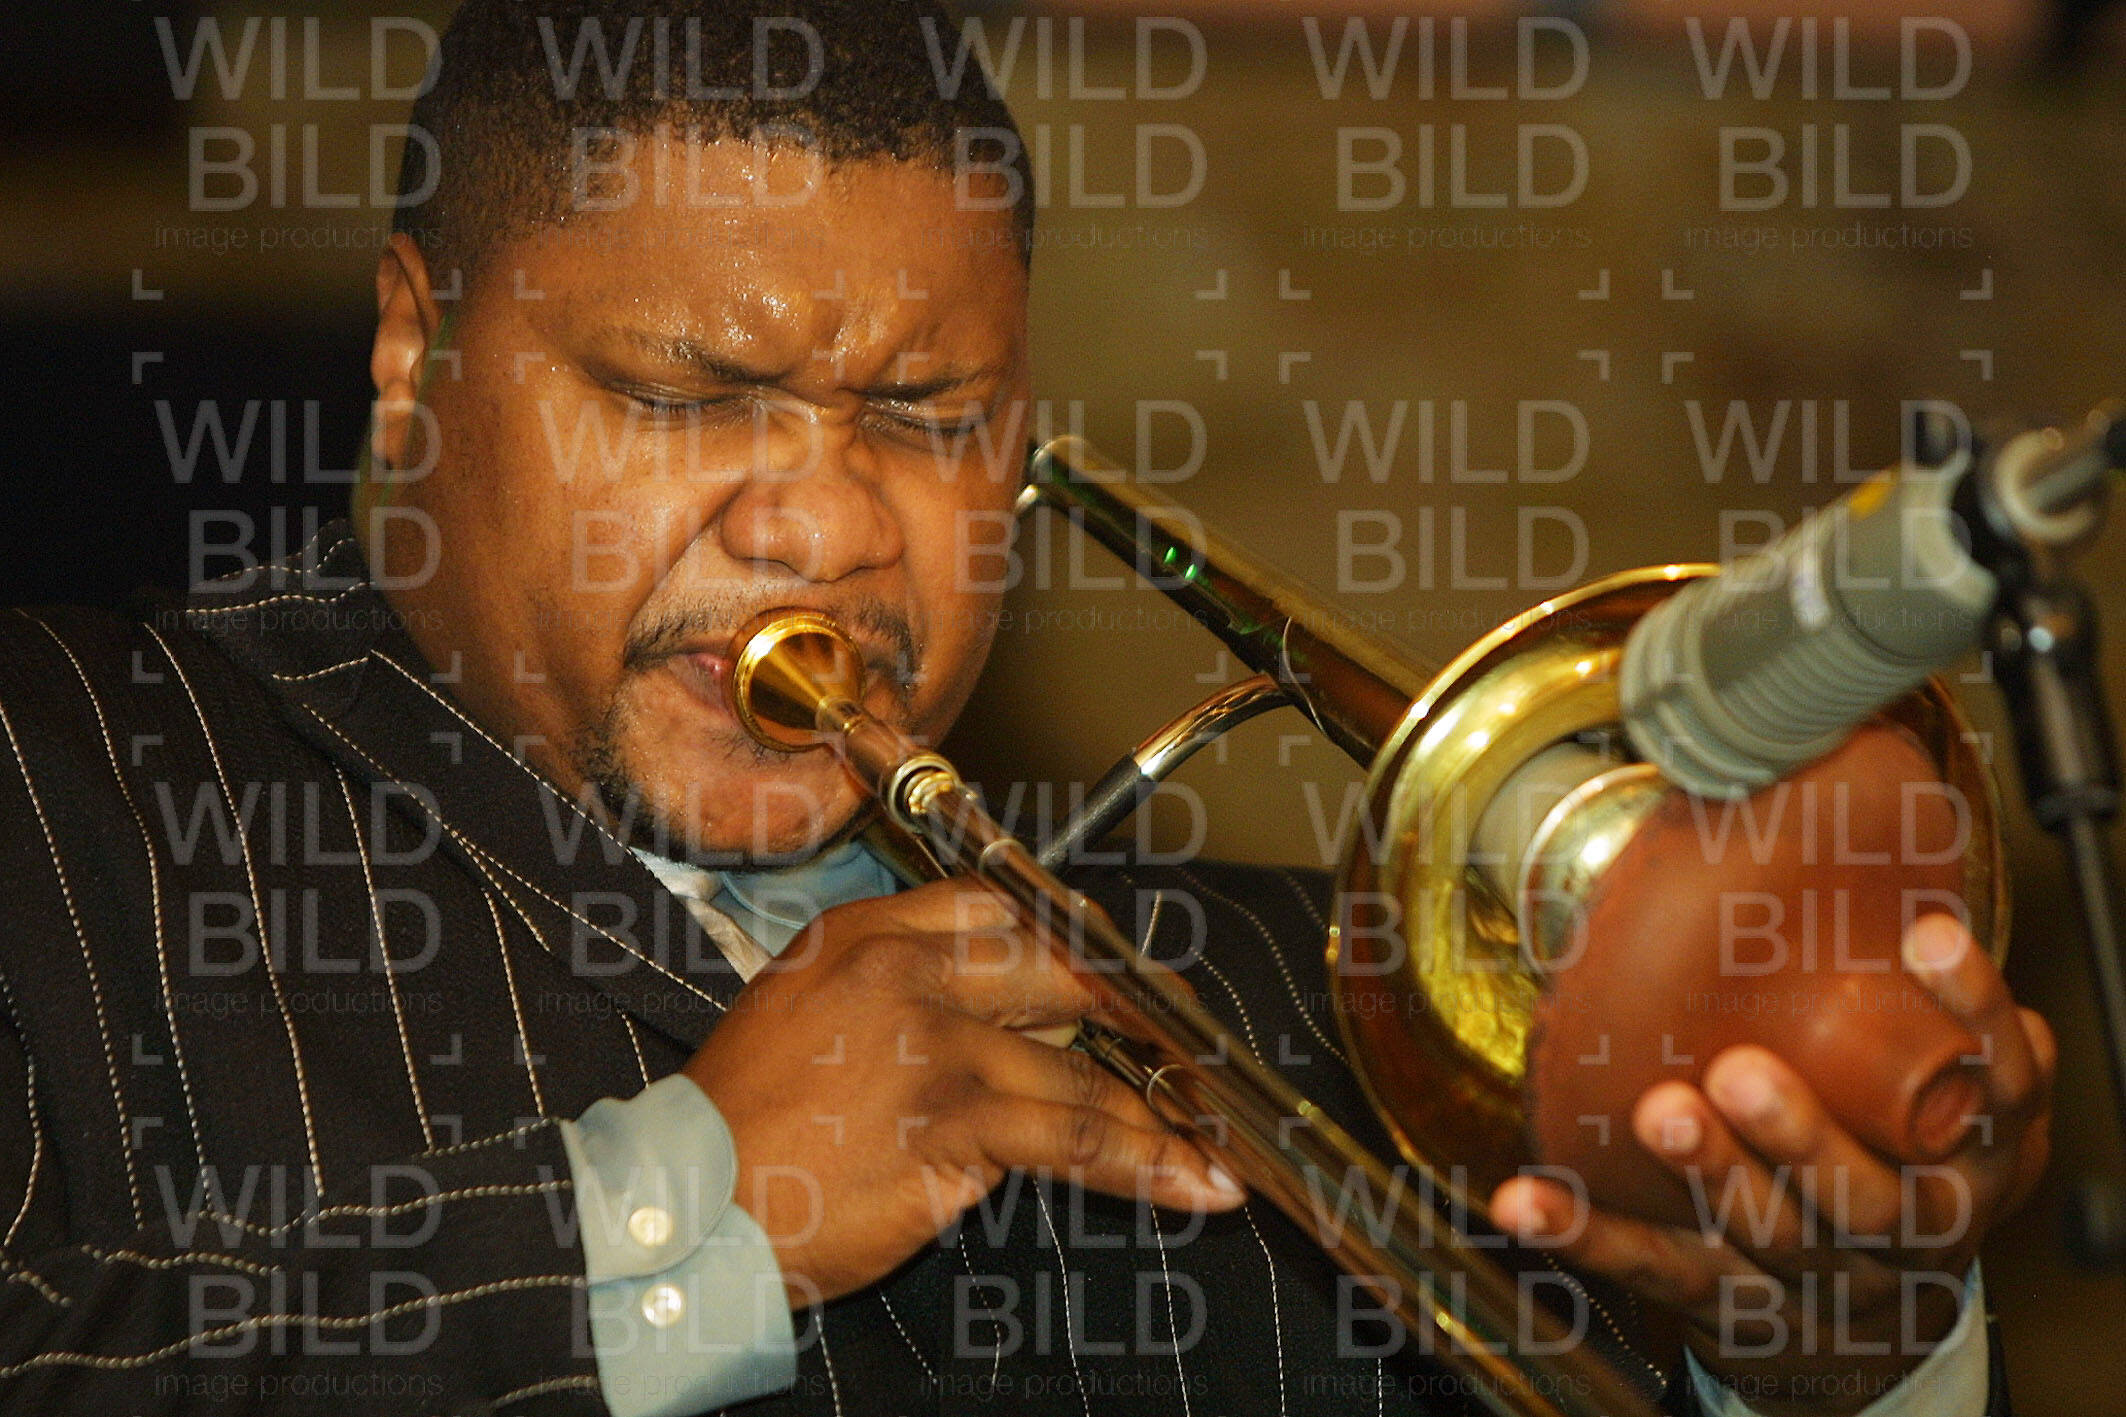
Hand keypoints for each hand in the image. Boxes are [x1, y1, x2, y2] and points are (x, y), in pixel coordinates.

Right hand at [682, 877, 1243, 1306]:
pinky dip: (1143, 1160)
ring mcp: (934, 1040)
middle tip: (1198, 1053)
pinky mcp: (952, 1116)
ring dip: (1157, 1113)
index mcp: (864, 936)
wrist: (683, 1210)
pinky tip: (1188, 1182)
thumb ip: (896, 996)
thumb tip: (1007, 1024)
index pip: (998, 905)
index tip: (1124, 973)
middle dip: (1139, 1015)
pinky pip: (1073, 1132)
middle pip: (1058, 970)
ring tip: (1214, 1144)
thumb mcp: (800, 1016)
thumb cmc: (739, 1132)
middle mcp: (905, 972)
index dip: (1074, 939)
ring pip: (1077, 1066)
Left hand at [1492, 913, 2053, 1415]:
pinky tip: (1523, 1201)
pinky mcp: (1729, 1301)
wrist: (1878, 1323)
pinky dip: (1585, 1234)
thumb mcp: (1944, 1098)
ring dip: (1709, 1172)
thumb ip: (1925, 1010)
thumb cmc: (1903, 1170)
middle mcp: (1906, 1227)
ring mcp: (1818, 1276)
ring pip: (1769, 1233)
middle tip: (1738, 1071)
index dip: (1974, 1012)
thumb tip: (1886, 879)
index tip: (1929, 933)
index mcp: (1973, 1164)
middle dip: (1800, 1135)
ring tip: (1660, 1113)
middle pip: (1865, 1197)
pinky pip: (1655, 1266)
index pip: (2002, 1088)